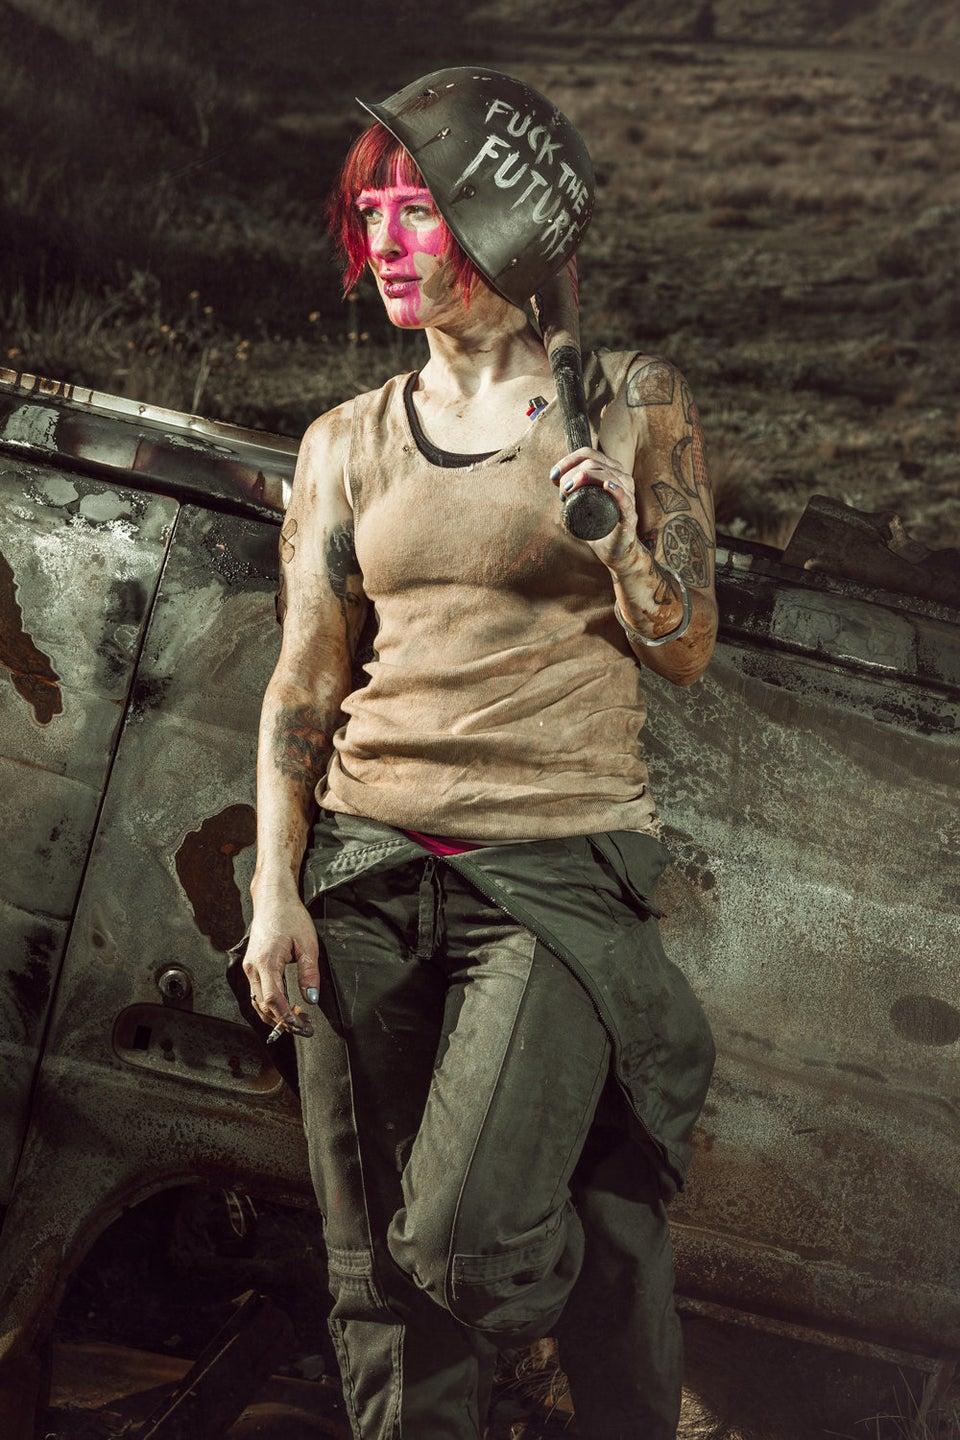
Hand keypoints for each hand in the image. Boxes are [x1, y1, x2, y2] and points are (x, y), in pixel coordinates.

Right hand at [242, 894, 320, 1032]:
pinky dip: (269, 1005)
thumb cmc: (290, 917)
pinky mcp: (251, 966)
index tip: (302, 1026)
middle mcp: (252, 968)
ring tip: (297, 1019)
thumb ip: (309, 973)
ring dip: (275, 1015)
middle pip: (263, 1005)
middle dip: (283, 1021)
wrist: (273, 900)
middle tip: (305, 1027)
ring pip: (257, 1002)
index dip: (286, 1017)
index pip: (273, 1000)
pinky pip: (257, 993)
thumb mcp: (308, 944)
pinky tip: (285, 1007)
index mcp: (266, 962)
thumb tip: (311, 999)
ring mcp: (249, 968)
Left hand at [550, 446, 647, 574]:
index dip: (568, 460)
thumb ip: (573, 488)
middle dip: (571, 473)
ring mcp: (628, 496)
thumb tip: (555, 478)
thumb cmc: (598, 525)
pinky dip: (617, 491)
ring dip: (584, 478)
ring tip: (568, 491)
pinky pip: (625, 500)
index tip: (553, 476)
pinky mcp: (630, 515)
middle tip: (562, 491)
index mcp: (611, 472)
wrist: (614, 551)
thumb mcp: (583, 501)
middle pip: (594, 463)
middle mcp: (622, 479)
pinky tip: (607, 487)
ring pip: (607, 476)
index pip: (589, 454)